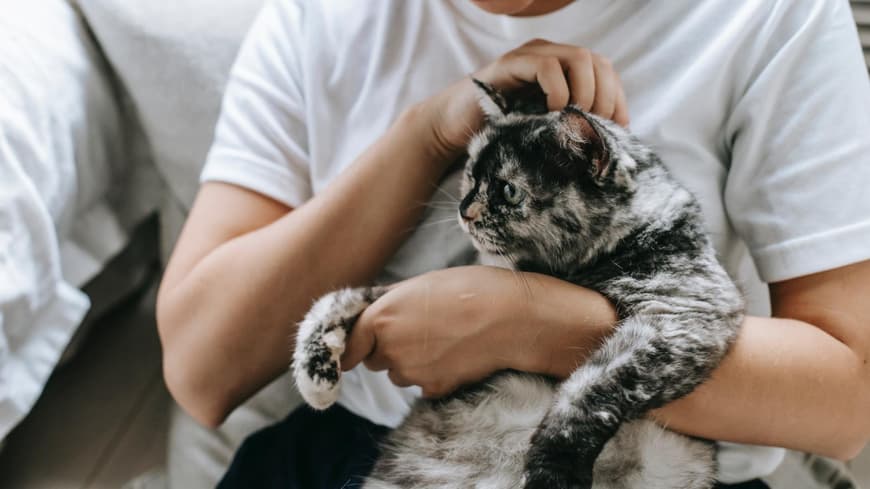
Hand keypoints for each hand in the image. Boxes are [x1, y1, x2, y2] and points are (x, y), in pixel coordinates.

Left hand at [339, 266, 617, 396]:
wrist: (513, 318)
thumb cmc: (471, 290)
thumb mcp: (423, 284)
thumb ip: (392, 303)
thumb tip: (374, 315)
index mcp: (382, 317)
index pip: (350, 344)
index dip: (354, 345)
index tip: (357, 348)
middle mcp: (391, 349)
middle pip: (375, 358)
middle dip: (389, 347)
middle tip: (420, 327)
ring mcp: (412, 373)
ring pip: (399, 373)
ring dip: (411, 361)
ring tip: (443, 338)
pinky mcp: (434, 388)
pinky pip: (422, 384)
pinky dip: (433, 373)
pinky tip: (455, 354)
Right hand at [423, 38, 629, 156]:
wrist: (451, 129)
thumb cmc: (498, 134)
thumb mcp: (542, 130)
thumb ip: (568, 127)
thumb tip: (604, 146)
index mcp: (562, 69)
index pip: (605, 73)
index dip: (618, 100)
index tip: (617, 131)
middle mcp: (549, 55)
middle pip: (598, 62)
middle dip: (606, 98)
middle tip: (594, 129)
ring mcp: (530, 56)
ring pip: (580, 58)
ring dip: (586, 93)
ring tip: (574, 120)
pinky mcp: (510, 64)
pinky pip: (547, 66)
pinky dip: (558, 91)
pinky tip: (551, 114)